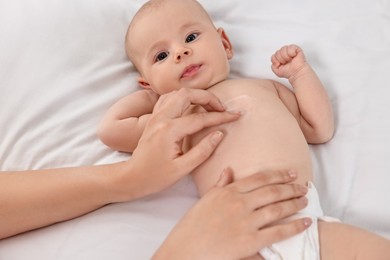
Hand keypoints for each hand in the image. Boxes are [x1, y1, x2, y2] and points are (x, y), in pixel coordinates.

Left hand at [125, 89, 239, 198]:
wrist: (132, 177)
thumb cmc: (156, 177)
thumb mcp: (182, 168)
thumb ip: (203, 150)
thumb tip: (219, 134)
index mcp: (169, 130)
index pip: (201, 118)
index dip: (221, 117)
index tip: (236, 115)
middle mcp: (161, 118)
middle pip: (188, 95)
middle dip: (208, 98)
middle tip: (222, 109)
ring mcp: (155, 116)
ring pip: (177, 94)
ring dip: (195, 96)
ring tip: (209, 107)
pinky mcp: (153, 118)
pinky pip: (168, 99)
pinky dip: (183, 99)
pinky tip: (190, 107)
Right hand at [153, 168, 310, 259]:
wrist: (185, 250)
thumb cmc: (192, 226)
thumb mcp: (205, 199)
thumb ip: (220, 184)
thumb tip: (229, 169)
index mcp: (229, 192)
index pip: (259, 179)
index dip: (278, 175)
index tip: (291, 173)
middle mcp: (240, 203)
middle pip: (272, 191)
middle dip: (291, 187)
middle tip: (302, 186)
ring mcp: (246, 222)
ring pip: (278, 208)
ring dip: (295, 203)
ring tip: (304, 200)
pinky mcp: (250, 241)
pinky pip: (278, 232)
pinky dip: (295, 226)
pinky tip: (305, 222)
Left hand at [271, 44, 306, 80]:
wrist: (296, 73)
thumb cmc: (289, 72)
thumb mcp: (277, 71)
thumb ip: (272, 66)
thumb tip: (274, 59)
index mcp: (280, 57)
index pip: (274, 55)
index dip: (276, 60)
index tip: (280, 64)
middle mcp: (284, 53)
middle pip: (277, 52)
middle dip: (281, 59)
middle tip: (286, 62)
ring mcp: (290, 50)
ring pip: (283, 49)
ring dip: (286, 57)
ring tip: (290, 60)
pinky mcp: (296, 49)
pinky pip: (290, 47)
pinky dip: (291, 53)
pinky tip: (293, 56)